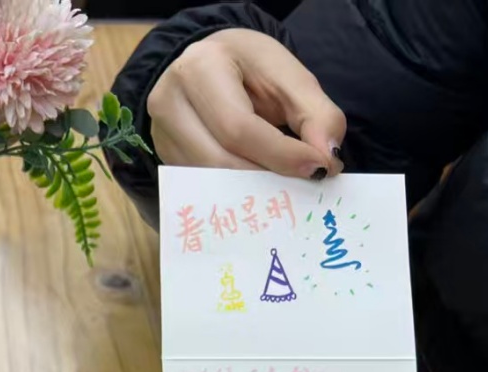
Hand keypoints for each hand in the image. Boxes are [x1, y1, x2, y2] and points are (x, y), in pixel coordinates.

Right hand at [146, 28, 344, 177]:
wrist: (210, 64)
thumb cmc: (250, 69)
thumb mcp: (289, 77)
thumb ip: (317, 115)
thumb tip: (327, 159)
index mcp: (201, 67)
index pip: (239, 127)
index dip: (281, 154)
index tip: (319, 169)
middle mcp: (169, 100)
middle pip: (220, 160)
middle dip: (269, 177)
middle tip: (305, 182)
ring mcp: (160, 132)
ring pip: (209, 180)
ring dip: (253, 190)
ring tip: (284, 182)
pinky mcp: (164, 156)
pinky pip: (202, 187)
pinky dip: (235, 191)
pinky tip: (258, 184)